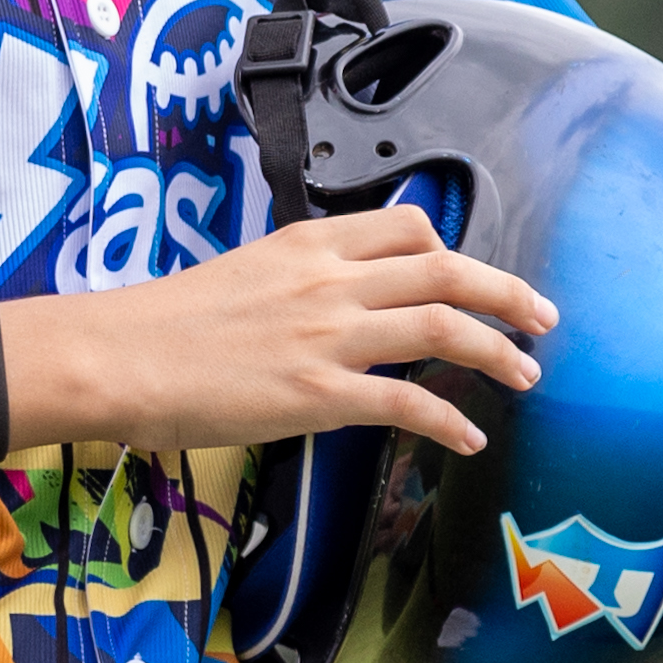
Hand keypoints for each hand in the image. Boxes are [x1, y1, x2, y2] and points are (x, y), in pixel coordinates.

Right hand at [0, 205, 555, 452]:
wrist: (118, 355)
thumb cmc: (164, 322)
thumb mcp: (242, 272)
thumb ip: (297, 280)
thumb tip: (332, 303)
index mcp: (308, 242)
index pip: (405, 226)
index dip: (452, 250)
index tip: (473, 275)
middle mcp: (329, 279)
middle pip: (444, 268)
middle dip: (505, 291)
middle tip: (543, 315)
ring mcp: (327, 336)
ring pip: (441, 325)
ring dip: (496, 348)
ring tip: (526, 374)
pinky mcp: (317, 395)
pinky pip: (405, 402)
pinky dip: (447, 419)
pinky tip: (467, 436)